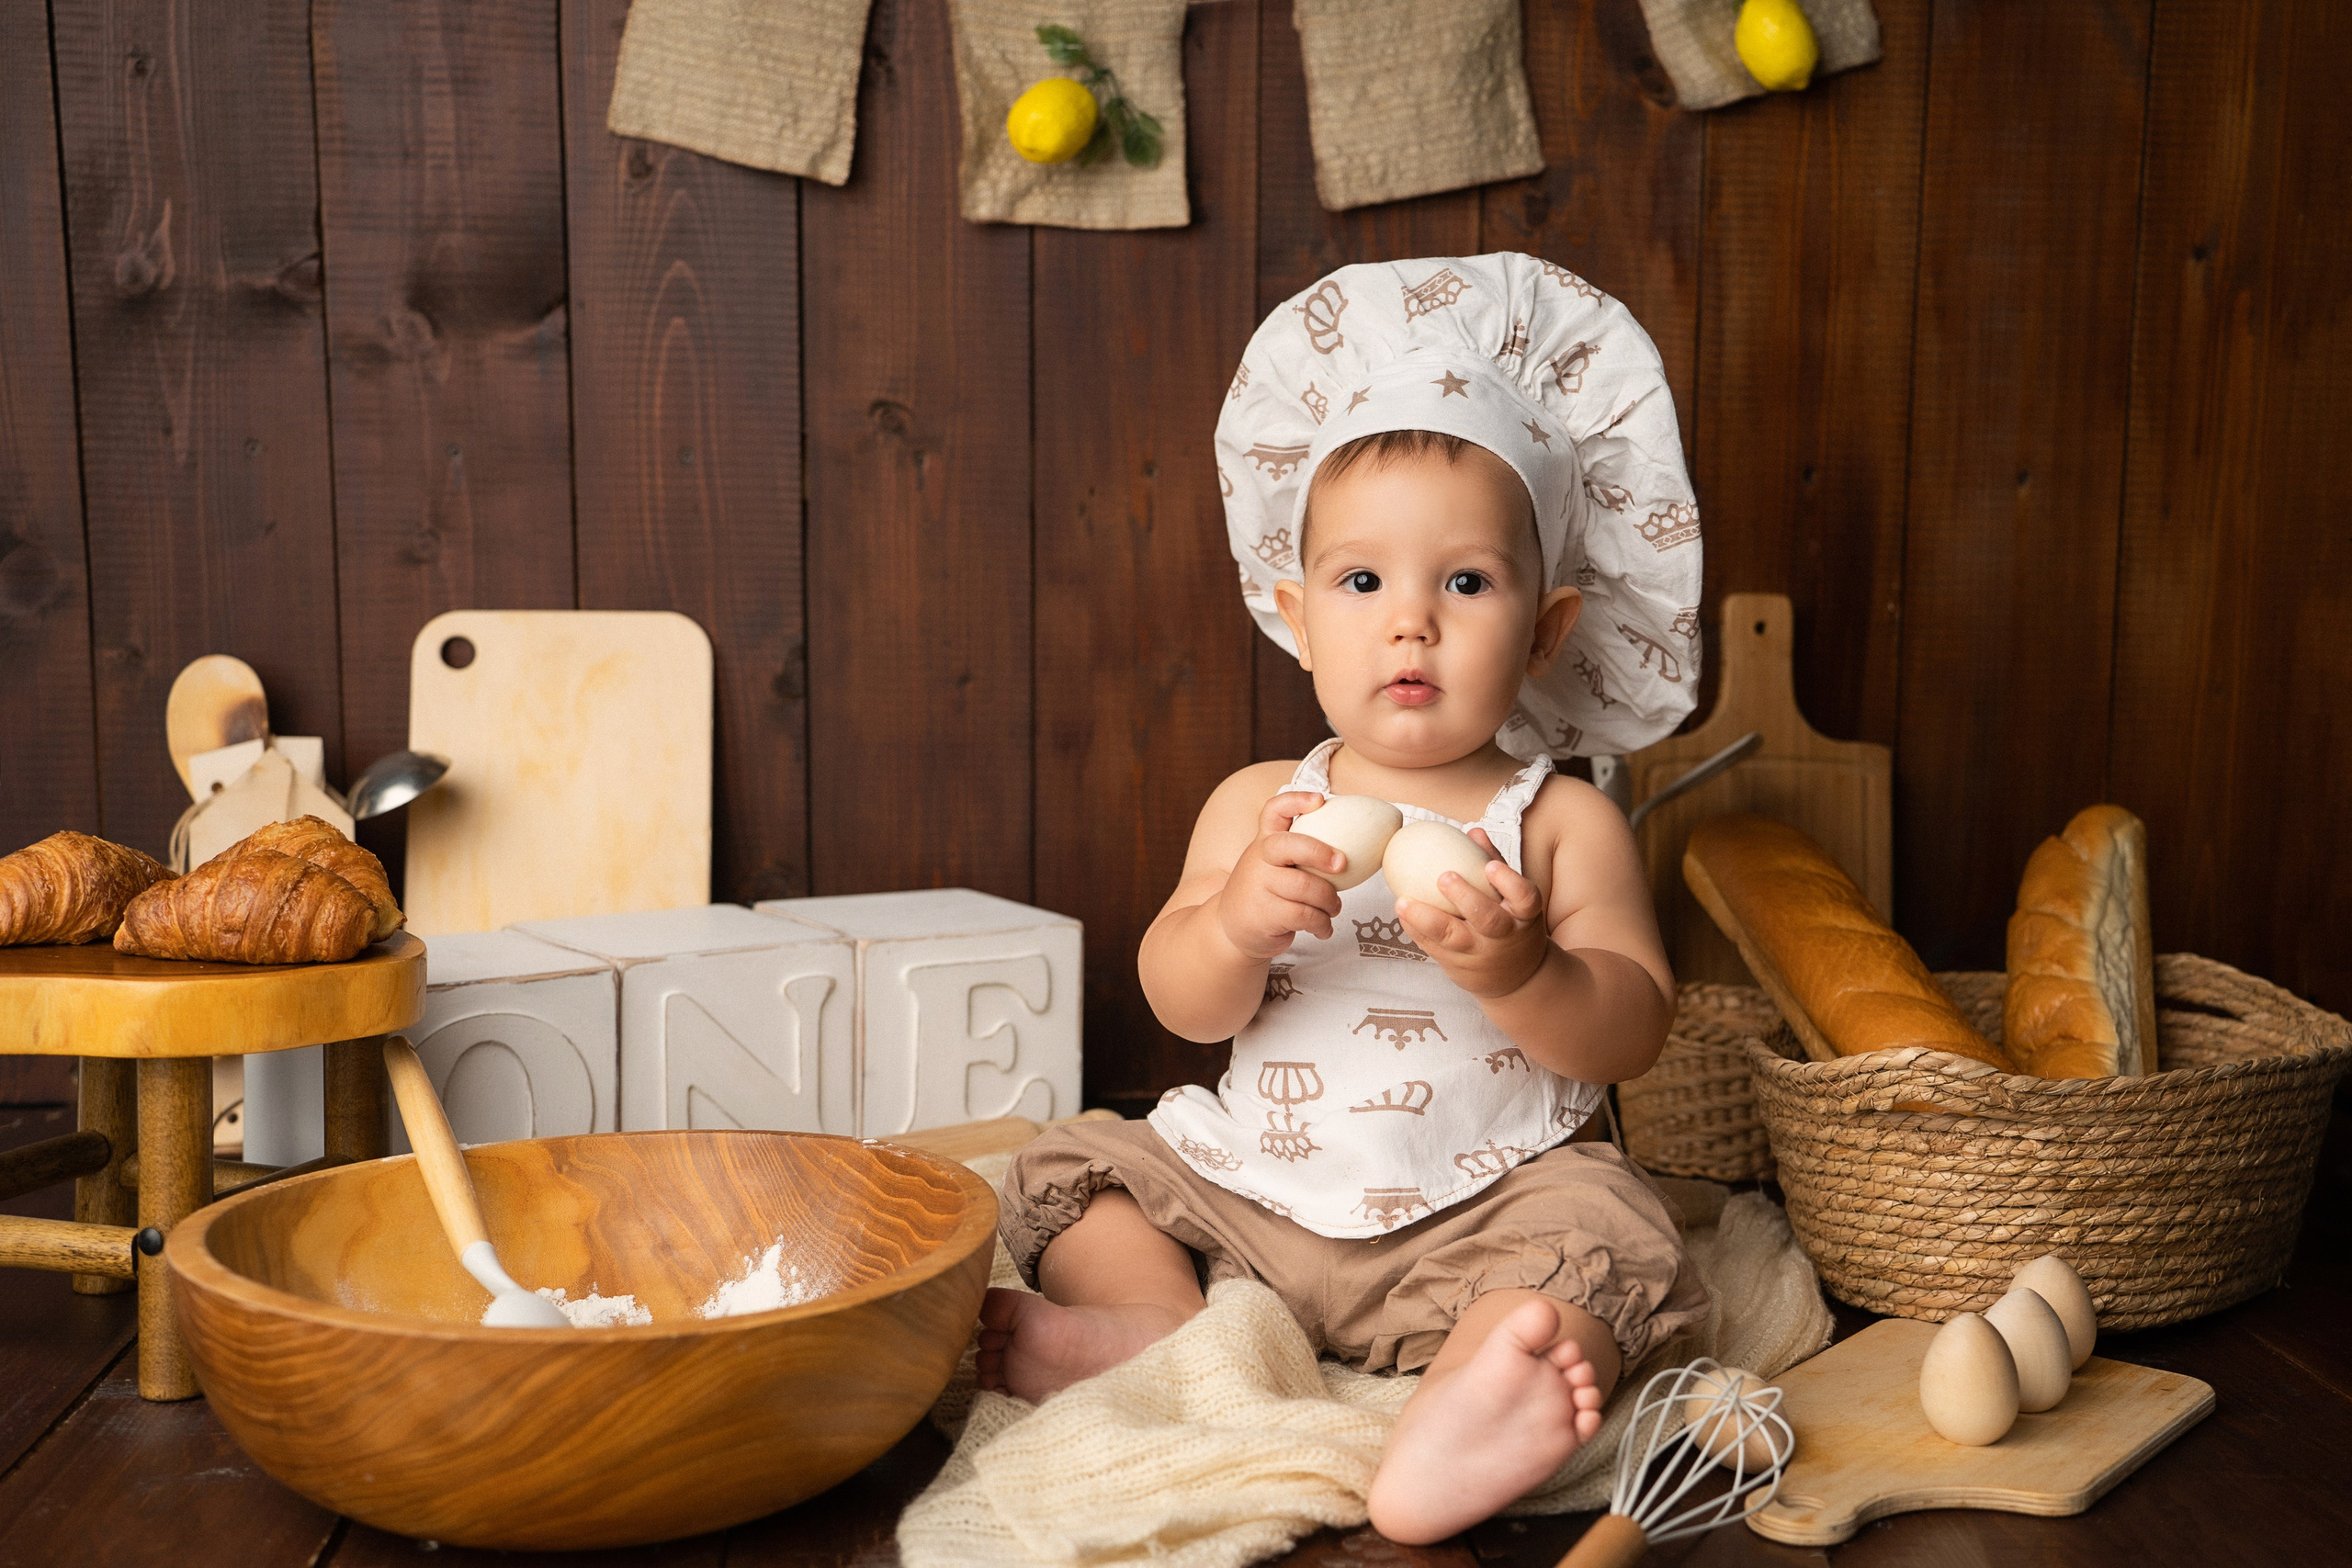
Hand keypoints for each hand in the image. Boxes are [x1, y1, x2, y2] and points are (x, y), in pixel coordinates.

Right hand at [1212, 791, 1345, 961]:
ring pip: (1306, 887)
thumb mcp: (1273, 865)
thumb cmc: (1266, 892)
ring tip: (1333, 908)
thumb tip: (1353, 847)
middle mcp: (1260, 858)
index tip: (1320, 800)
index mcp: (1265, 841)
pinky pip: (1304, 915)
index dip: (1296, 801)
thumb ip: (1300, 853)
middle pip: (1290, 846)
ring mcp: (1259, 885)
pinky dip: (1321, 924)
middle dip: (1320, 853)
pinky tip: (1323, 929)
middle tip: (1342, 864)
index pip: (1274, 811)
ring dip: (1329, 901)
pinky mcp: (1264, 913)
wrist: (1231, 928)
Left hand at [1394, 827, 1552, 999]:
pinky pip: (1433, 948)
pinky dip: (1416, 931)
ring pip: (1453, 939)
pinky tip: (1402, 912)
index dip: (1509, 882)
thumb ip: (1494, 863)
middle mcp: (1504, 937)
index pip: (1524, 897)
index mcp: (1524, 915)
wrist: (1518, 978)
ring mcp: (1479, 954)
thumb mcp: (1514, 898)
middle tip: (1444, 877)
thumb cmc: (1513, 923)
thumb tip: (1472, 831)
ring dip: (1425, 919)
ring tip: (1403, 901)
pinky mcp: (1458, 967)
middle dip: (1466, 898)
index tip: (1490, 866)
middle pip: (1488, 920)